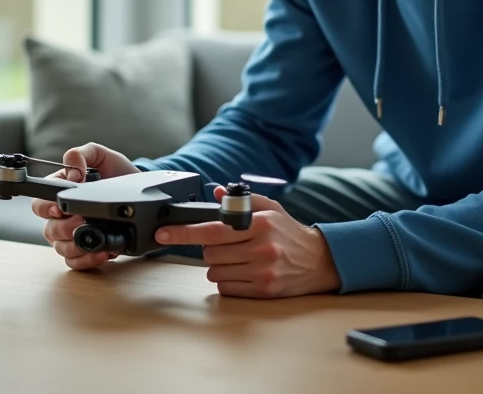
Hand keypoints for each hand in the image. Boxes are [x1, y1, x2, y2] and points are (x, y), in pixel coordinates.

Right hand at [31, 142, 138, 270]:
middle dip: (64, 228)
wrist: (139, 191)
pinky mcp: (85, 250)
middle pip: (49, 229)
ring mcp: (71, 235)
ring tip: (94, 239)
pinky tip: (102, 253)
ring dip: (75, 246)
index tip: (59, 208)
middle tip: (81, 221)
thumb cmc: (116, 173)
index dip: (45, 208)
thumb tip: (72, 170)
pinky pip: (75, 262)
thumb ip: (82, 154)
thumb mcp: (101, 155)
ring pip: (61, 248)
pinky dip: (86, 260)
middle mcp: (61, 217)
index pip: (39, 204)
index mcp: (59, 194)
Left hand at [153, 186, 341, 297]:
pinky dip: (228, 280)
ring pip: (215, 272)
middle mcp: (261, 248)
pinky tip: (244, 272)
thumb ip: (242, 200)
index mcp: (259, 223)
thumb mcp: (271, 209)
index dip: (184, 232)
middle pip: (210, 253)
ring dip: (219, 265)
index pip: (212, 229)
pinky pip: (226, 287)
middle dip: (211, 248)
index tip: (163, 234)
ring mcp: (262, 271)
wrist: (319, 260)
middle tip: (228, 245)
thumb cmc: (290, 232)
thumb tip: (216, 191)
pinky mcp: (264, 290)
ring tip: (239, 258)